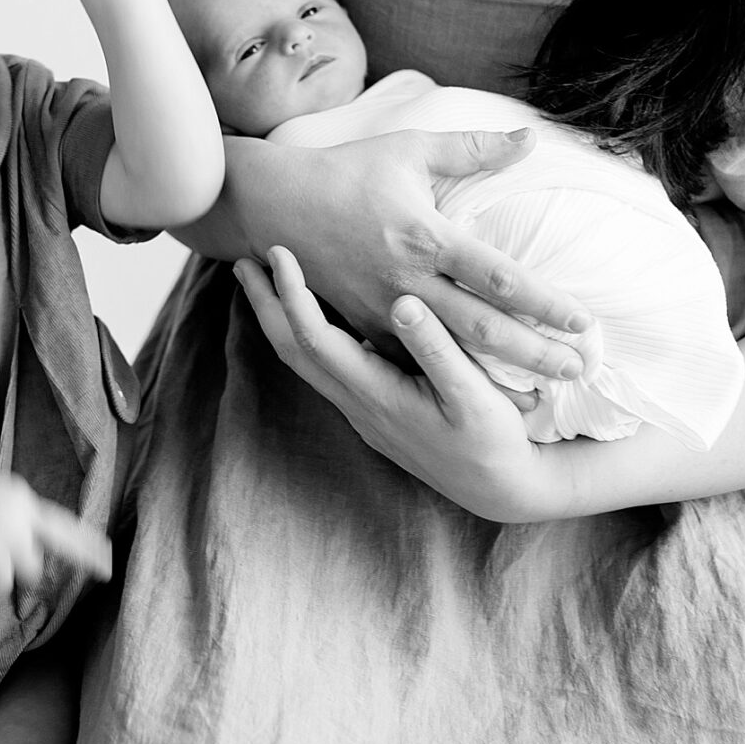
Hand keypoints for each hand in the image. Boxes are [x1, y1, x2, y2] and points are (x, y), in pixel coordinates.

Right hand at [0, 464, 112, 603]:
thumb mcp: (11, 494)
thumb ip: (32, 518)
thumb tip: (51, 547)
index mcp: (26, 508)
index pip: (65, 532)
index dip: (87, 551)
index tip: (108, 568)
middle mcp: (13, 527)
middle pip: (32, 571)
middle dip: (17, 567)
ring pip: (4, 585)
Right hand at [229, 126, 595, 385]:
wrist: (273, 205)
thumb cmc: (347, 171)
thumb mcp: (410, 150)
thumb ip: (473, 149)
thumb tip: (530, 138)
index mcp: (426, 237)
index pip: (499, 276)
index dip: (545, 300)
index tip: (583, 320)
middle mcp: (408, 280)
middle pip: (483, 327)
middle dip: (534, 353)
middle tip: (578, 370)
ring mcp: (383, 309)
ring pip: (448, 354)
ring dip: (494, 378)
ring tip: (539, 398)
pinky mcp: (362, 326)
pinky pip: (408, 360)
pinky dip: (442, 380)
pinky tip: (474, 398)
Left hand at [234, 247, 567, 522]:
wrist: (501, 492)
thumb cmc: (494, 442)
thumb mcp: (474, 395)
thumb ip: (437, 349)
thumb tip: (402, 302)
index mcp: (377, 395)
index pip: (315, 338)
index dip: (291, 293)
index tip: (277, 251)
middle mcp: (359, 406)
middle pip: (293, 350)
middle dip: (265, 304)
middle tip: (243, 259)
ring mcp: (363, 413)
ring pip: (305, 362)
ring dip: (281, 320)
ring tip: (266, 282)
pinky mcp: (375, 413)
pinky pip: (325, 368)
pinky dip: (306, 335)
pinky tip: (314, 316)